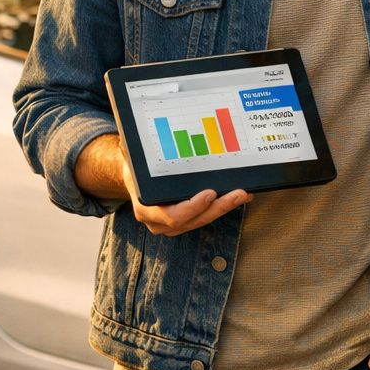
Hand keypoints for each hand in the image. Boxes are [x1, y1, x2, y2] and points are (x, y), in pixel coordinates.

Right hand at [122, 153, 249, 235]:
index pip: (173, 216)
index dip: (193, 207)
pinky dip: (224, 205)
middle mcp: (161, 222)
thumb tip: (125, 144)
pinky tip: (240, 195)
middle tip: (238, 192)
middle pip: (195, 219)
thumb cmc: (136, 172)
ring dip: (226, 207)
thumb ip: (130, 156)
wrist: (136, 183)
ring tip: (244, 193)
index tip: (210, 193)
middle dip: (219, 206)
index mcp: (147, 210)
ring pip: (205, 219)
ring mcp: (176, 225)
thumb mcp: (131, 164)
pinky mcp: (188, 220)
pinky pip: (208, 215)